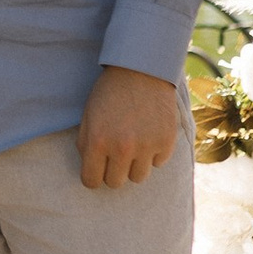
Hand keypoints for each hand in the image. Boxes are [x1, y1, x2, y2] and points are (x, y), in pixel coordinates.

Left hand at [77, 65, 181, 190]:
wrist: (141, 70)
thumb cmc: (110, 93)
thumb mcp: (88, 116)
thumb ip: (86, 146)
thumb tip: (91, 173)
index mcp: (97, 141)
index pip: (91, 181)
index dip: (93, 175)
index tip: (97, 168)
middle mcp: (122, 148)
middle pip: (115, 183)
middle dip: (113, 171)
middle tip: (115, 154)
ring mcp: (146, 146)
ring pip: (138, 178)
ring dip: (134, 165)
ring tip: (133, 144)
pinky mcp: (166, 142)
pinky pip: (157, 163)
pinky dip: (153, 153)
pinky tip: (149, 133)